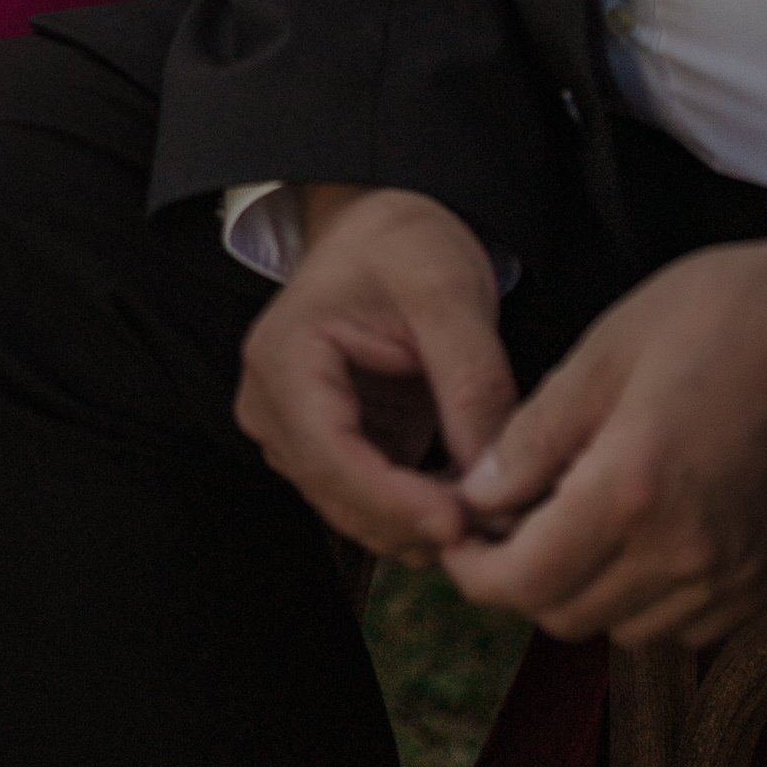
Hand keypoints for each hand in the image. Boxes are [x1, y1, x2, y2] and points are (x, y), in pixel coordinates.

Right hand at [234, 187, 518, 563]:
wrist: (382, 234)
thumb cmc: (405, 248)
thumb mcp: (449, 294)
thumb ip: (471, 383)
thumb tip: (492, 480)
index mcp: (283, 355)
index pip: (328, 453)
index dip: (390, 501)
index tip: (457, 525)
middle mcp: (272, 403)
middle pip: (337, 494)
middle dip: (413, 522)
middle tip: (494, 531)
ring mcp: (295, 433)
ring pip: (353, 511)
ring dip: (418, 526)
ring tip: (491, 517)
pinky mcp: (329, 450)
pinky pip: (370, 503)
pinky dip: (417, 513)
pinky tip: (468, 506)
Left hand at [443, 241, 766, 646]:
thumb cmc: (725, 318)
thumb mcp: (607, 351)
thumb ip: (535, 433)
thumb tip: (482, 491)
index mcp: (633, 491)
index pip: (526, 581)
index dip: (475, 571)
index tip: (459, 538)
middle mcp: (684, 556)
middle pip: (568, 616)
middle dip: (522, 578)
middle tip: (509, 519)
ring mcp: (735, 579)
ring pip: (626, 628)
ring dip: (586, 588)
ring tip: (577, 518)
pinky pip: (687, 623)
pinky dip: (648, 595)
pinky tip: (644, 533)